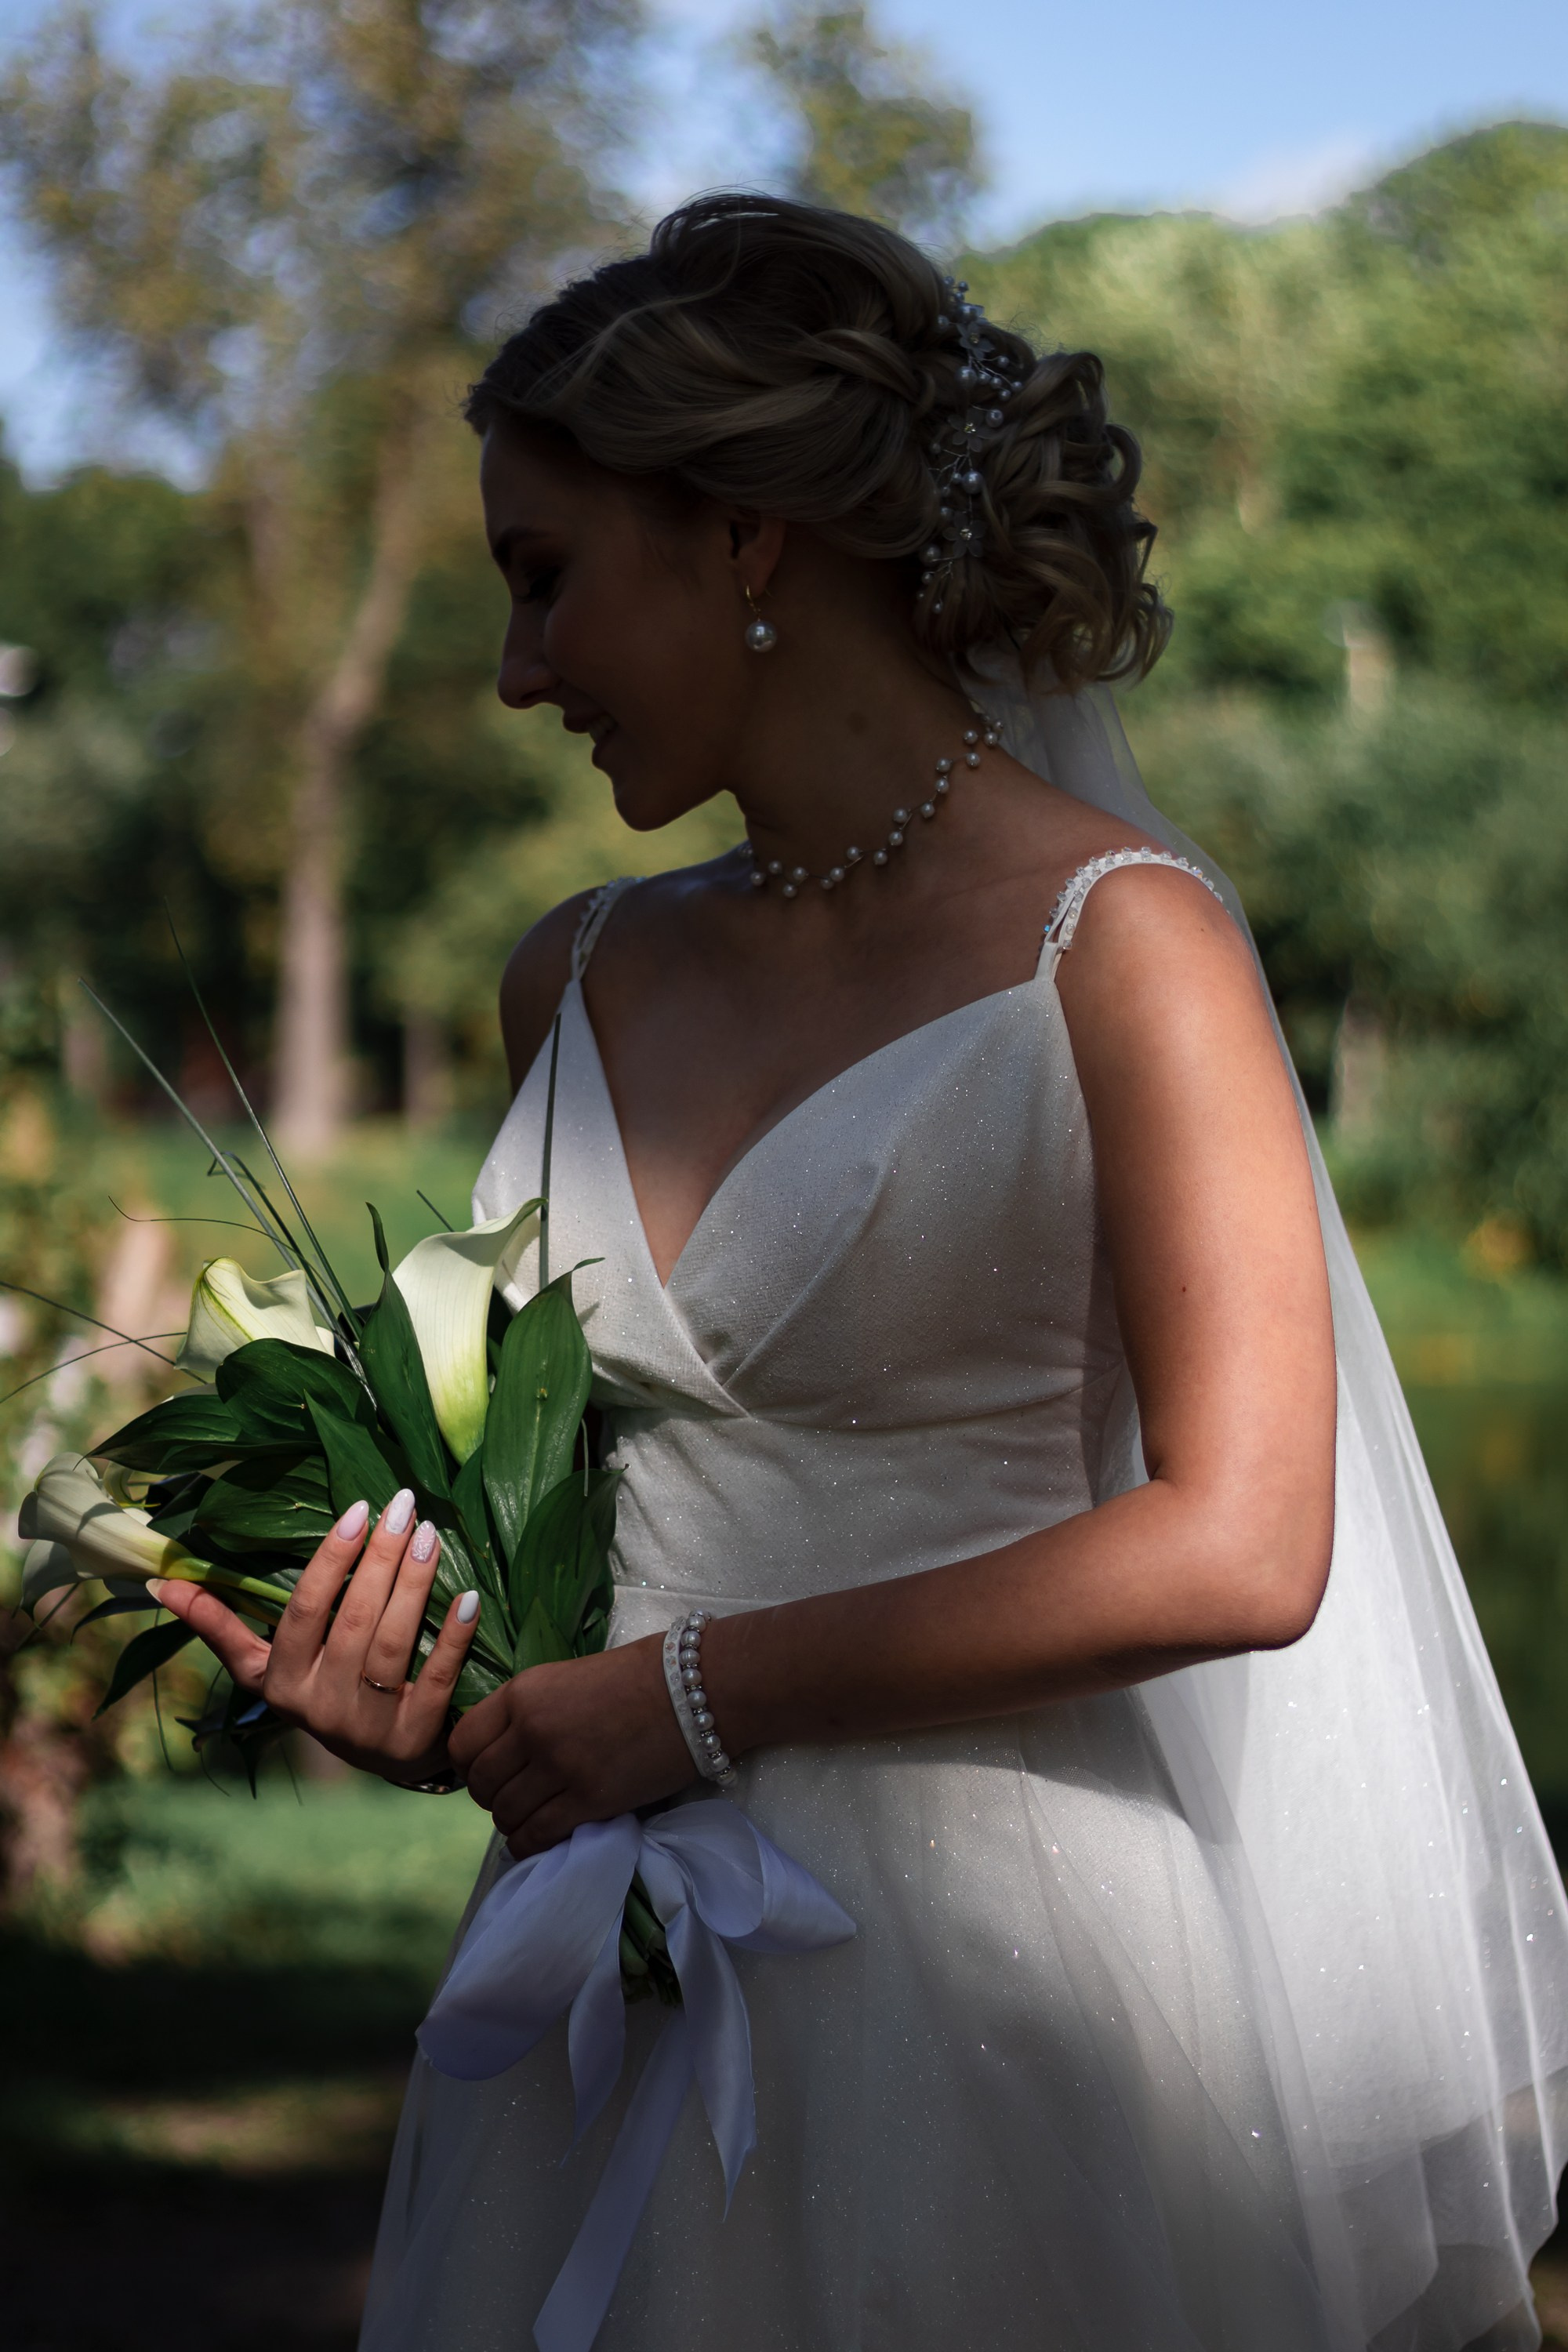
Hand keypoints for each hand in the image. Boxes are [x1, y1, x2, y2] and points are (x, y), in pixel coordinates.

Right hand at [149, 1491, 480, 1784]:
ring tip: (432, 1535)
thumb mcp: (266, 1667)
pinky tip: (468, 1596)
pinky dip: (452, 1636)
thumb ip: (221, 1626)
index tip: (357, 1509)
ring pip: (392, 1644)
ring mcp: (368, 1726)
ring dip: (414, 1585)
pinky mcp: (415, 1739)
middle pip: (352, 1620)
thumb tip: (162, 1585)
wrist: (389, 1759)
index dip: (330, 1560)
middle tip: (405, 1506)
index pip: (301, 1612)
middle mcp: (319, 1708)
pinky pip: (437, 1678)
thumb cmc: (324, 1689)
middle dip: (380, 1557)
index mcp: (280, 1685)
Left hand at [450, 1635, 695, 1857]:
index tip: (484, 1771)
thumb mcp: (567, 1678)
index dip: (468, 1764)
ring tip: (532, 1816)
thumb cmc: (638, 1676)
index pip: (463, 1742)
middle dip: (491, 1796)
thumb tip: (504, 1748)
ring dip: (512, 1821)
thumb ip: (531, 1710)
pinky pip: (537, 1836)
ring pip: (505, 1814)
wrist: (696, 1688)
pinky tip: (542, 1837)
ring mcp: (560, 1767)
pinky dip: (530, 1843)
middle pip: (481, 1783)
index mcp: (523, 1693)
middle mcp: (532, 1730)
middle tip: (512, 1796)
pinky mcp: (590, 1801)